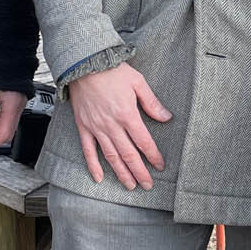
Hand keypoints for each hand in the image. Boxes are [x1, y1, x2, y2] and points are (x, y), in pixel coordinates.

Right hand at [65, 64, 170, 189]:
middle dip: (139, 172)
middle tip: (147, 185)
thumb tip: (167, 118)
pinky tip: (99, 178)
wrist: (84, 64)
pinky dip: (93, 166)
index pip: (144, 142)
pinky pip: (88, 150)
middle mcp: (112, 125)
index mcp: (128, 114)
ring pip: (111, 156)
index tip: (160, 166)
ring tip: (129, 186)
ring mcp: (96, 128)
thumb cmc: (112, 71)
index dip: (153, 156)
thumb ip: (152, 102)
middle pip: (128, 154)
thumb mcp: (138, 82)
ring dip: (121, 173)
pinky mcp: (83, 127)